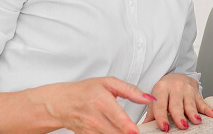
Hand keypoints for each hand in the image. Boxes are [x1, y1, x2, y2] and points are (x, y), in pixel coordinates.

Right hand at [22, 76, 154, 133]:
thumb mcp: (108, 83)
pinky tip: (118, 132)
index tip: (136, 131)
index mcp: (101, 101)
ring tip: (129, 131)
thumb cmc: (86, 91)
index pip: (116, 117)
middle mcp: (94, 117)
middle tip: (138, 132)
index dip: (127, 126)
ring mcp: (90, 130)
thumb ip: (130, 90)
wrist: (62, 103)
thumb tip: (149, 98)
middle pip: (115, 132)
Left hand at [143, 73, 212, 131]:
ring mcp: (186, 90)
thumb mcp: (155, 98)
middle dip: (179, 116)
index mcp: (161, 89)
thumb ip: (152, 112)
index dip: (162, 117)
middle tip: (182, 125)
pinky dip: (208, 109)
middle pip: (176, 104)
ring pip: (190, 103)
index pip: (160, 105)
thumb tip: (145, 126)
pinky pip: (202, 102)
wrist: (176, 76)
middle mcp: (174, 88)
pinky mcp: (196, 93)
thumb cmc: (164, 91)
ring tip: (196, 121)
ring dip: (193, 113)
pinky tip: (212, 114)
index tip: (164, 126)